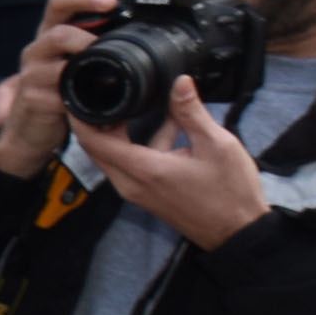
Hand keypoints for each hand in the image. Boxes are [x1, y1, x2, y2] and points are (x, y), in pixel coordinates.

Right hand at [0, 0, 120, 179]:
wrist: (28, 130)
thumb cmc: (57, 92)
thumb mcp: (73, 63)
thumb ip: (93, 45)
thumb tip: (134, 29)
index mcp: (49, 35)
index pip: (59, 3)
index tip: (110, 2)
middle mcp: (36, 51)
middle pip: (58, 33)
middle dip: (87, 38)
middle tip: (109, 47)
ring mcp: (31, 76)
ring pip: (57, 64)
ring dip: (83, 67)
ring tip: (102, 75)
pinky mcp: (32, 100)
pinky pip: (59, 95)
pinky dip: (79, 98)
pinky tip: (93, 101)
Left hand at [72, 77, 266, 248]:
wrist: (238, 231)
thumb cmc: (230, 194)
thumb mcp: (216, 145)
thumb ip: (192, 113)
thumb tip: (179, 83)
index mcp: (143, 170)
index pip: (94, 142)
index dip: (80, 118)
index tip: (77, 98)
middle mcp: (131, 184)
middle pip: (99, 147)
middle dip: (100, 120)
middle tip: (111, 94)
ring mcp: (137, 191)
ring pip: (117, 154)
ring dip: (128, 131)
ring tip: (156, 106)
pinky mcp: (146, 193)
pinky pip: (132, 164)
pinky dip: (143, 144)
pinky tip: (173, 128)